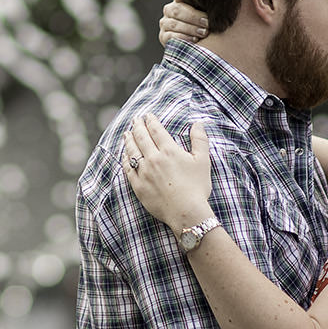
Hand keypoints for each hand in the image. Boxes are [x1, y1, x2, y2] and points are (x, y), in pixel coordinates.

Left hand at [123, 114, 214, 232]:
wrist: (186, 213)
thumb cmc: (197, 187)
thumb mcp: (203, 161)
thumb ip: (200, 140)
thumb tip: (198, 123)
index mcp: (169, 151)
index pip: (156, 130)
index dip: (151, 121)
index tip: (148, 116)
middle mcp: (153, 159)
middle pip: (141, 137)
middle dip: (138, 126)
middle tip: (135, 119)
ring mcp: (144, 172)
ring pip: (132, 151)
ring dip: (129, 140)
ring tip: (127, 133)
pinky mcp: (138, 186)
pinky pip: (128, 169)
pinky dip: (125, 159)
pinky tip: (124, 155)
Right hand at [159, 0, 210, 46]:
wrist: (201, 43)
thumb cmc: (208, 23)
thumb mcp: (208, 11)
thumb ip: (210, 4)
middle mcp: (170, 9)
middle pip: (177, 9)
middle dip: (194, 17)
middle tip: (208, 23)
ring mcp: (165, 23)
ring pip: (175, 24)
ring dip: (191, 28)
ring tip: (205, 32)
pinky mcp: (164, 36)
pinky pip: (171, 36)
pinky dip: (184, 38)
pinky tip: (195, 40)